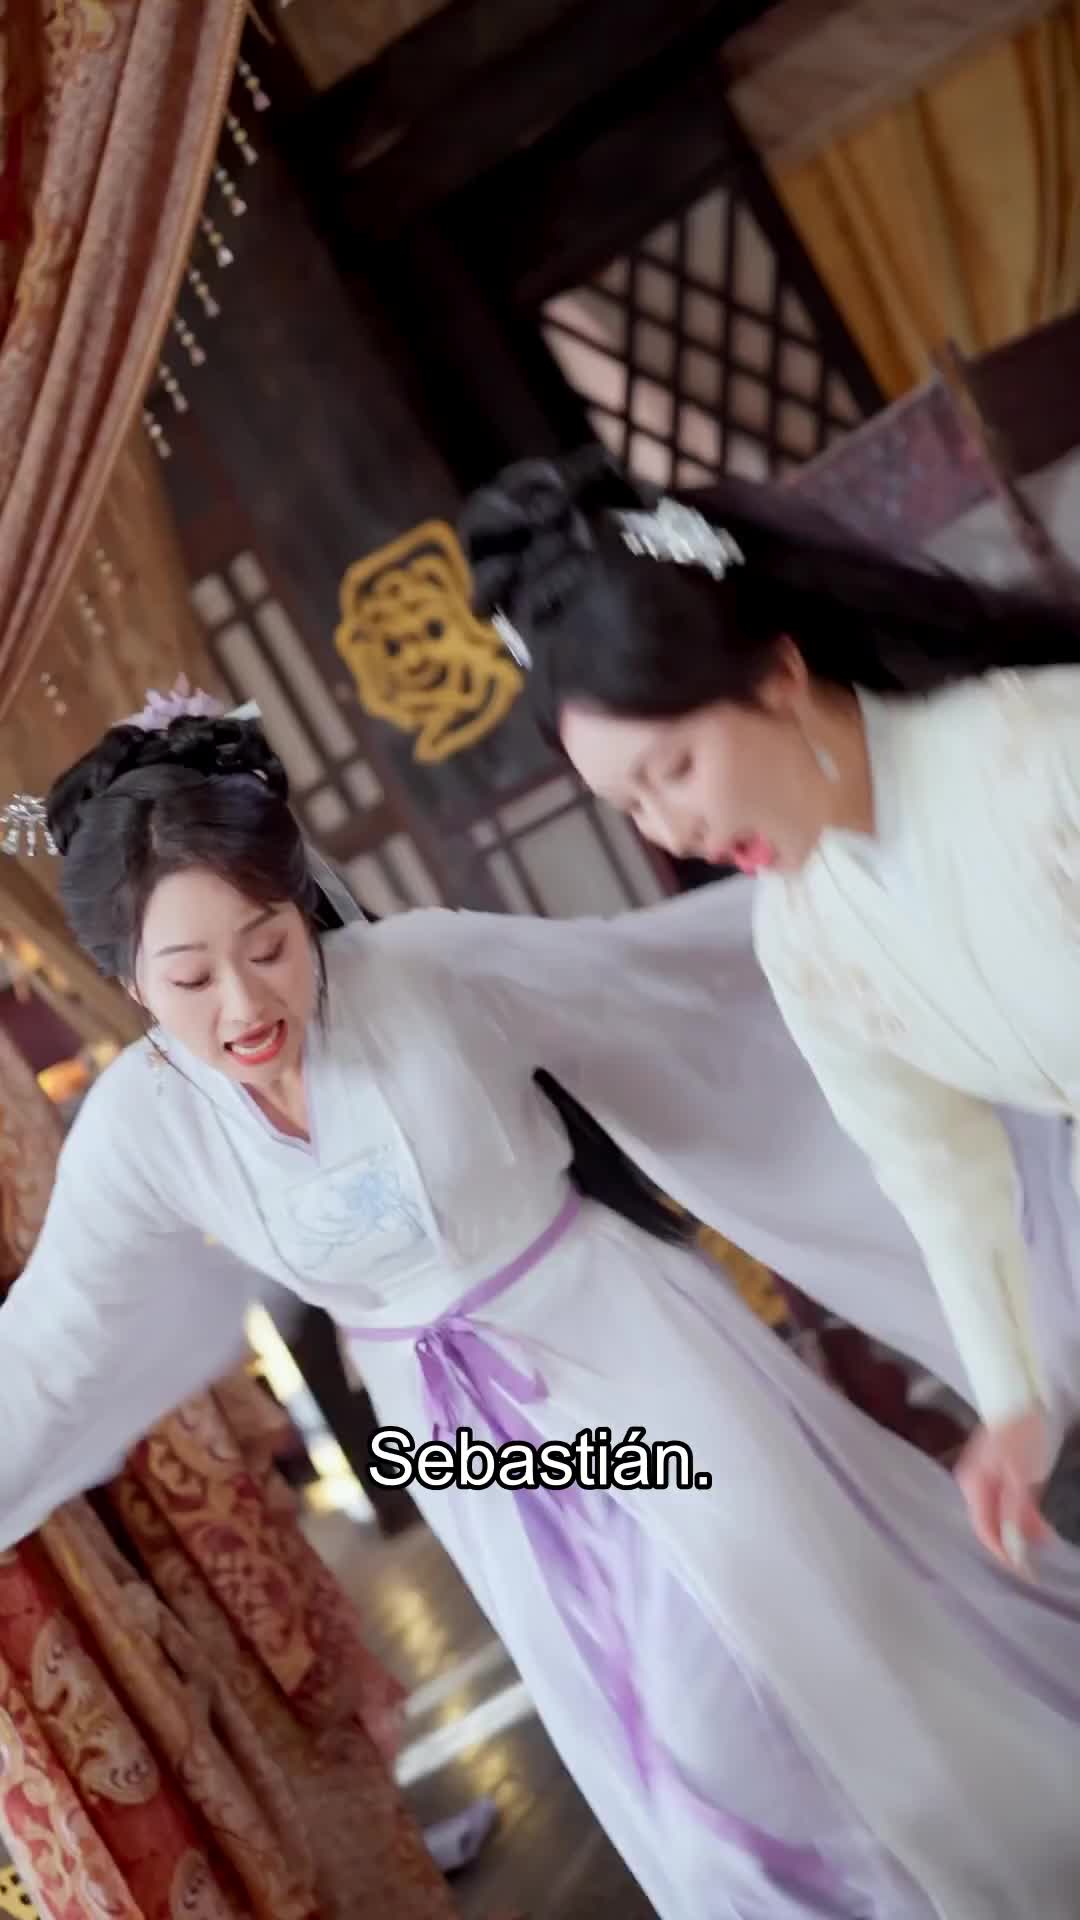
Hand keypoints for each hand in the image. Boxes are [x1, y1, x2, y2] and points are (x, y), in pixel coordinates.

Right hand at [954, 1406, 1052, 1573]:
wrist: (1024, 1395)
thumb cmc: (1023, 1433)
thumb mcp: (1021, 1477)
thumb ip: (1015, 1515)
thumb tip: (1013, 1551)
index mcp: (973, 1485)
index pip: (985, 1531)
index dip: (1005, 1554)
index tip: (1027, 1573)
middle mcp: (975, 1484)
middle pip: (993, 1524)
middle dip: (1017, 1543)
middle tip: (1042, 1557)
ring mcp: (988, 1477)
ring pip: (1004, 1515)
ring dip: (1025, 1530)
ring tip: (1047, 1537)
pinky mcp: (1002, 1472)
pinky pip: (1011, 1503)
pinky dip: (1027, 1515)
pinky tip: (1042, 1521)